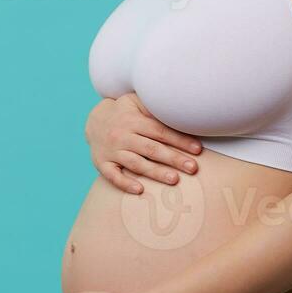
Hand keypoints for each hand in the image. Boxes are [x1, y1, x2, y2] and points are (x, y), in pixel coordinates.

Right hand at [86, 93, 202, 194]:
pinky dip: (125, 183)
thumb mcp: (136, 102)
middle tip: (193, 168)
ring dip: (156, 172)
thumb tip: (180, 113)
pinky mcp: (102, 163)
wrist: (94, 120)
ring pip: (136, 164)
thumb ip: (154, 108)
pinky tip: (139, 190)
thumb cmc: (124, 112)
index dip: (180, 140)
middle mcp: (122, 136)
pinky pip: (113, 176)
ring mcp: (112, 151)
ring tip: (174, 179)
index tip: (197, 150)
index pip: (160, 131)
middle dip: (174, 159)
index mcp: (133, 121)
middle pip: (152, 149)